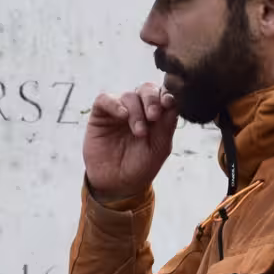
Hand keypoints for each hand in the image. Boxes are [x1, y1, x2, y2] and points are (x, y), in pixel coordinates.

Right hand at [82, 83, 178, 203]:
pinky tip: (122, 116)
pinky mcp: (100, 115)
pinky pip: (104, 100)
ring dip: (136, 112)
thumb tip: (173, 101)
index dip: (166, 94)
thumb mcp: (159, 147)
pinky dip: (114, 104)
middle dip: (152, 99)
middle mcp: (138, 109)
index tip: (168, 102)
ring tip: (139, 132)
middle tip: (154, 116)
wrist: (117, 183)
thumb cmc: (140, 166)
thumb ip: (166, 125)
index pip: (162, 95)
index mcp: (155, 115)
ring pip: (129, 96)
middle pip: (146, 89)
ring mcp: (118, 111)